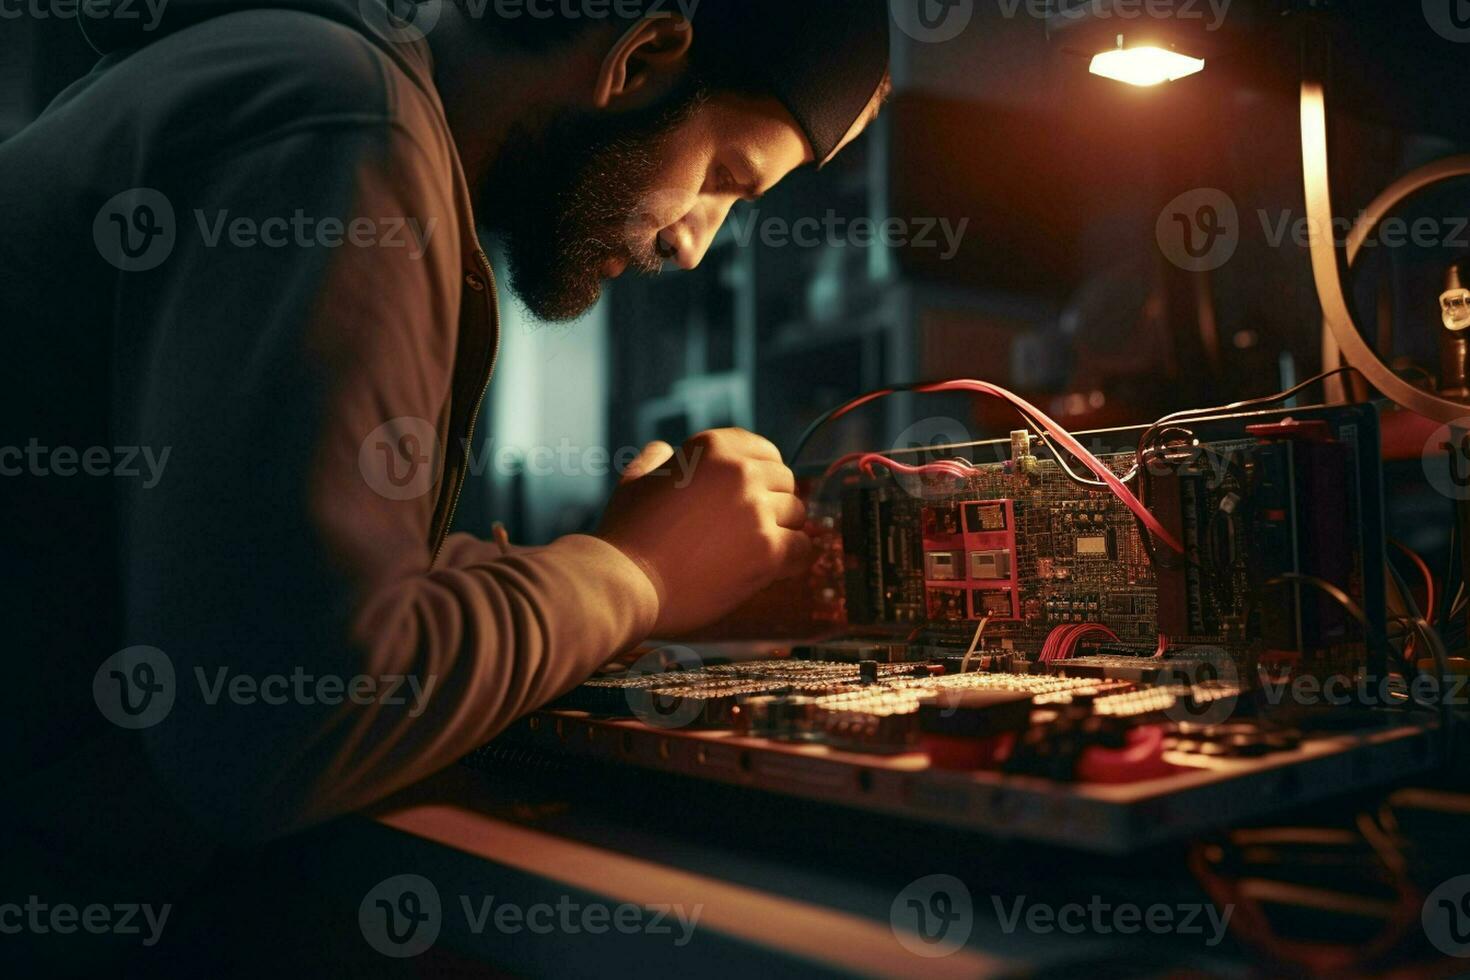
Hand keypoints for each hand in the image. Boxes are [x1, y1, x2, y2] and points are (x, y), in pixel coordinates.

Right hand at [598, 429, 812, 636]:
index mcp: (713, 447)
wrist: (624, 582)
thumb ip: (656, 461)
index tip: (751, 497)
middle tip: (748, 531)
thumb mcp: (636, 482)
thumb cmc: (626, 535)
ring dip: (780, 533)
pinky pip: (803, 549)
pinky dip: (791, 561)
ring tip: (751, 553)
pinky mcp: (768, 550)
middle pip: (785, 482)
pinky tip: (770, 570)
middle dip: (771, 505)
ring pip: (796, 514)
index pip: (764, 451)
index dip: (761, 476)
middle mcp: (740, 470)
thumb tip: (663, 449)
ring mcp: (756, 510)